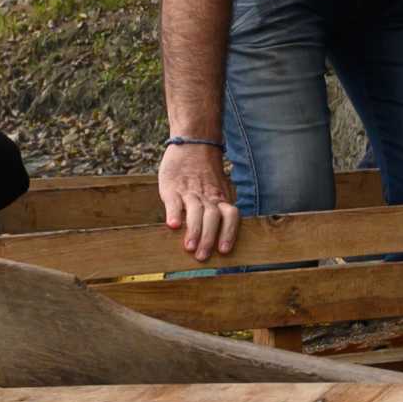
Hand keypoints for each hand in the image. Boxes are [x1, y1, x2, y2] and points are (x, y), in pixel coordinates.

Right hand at [159, 138, 241, 259]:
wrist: (192, 144)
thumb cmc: (206, 175)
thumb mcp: (219, 189)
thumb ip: (222, 209)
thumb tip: (224, 239)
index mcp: (221, 198)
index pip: (230, 216)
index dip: (229, 233)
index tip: (224, 251)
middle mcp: (207, 197)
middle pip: (213, 217)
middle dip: (209, 238)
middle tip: (202, 257)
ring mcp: (190, 192)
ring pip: (195, 211)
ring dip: (194, 230)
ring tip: (189, 247)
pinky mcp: (172, 187)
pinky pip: (174, 201)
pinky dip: (174, 213)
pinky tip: (172, 225)